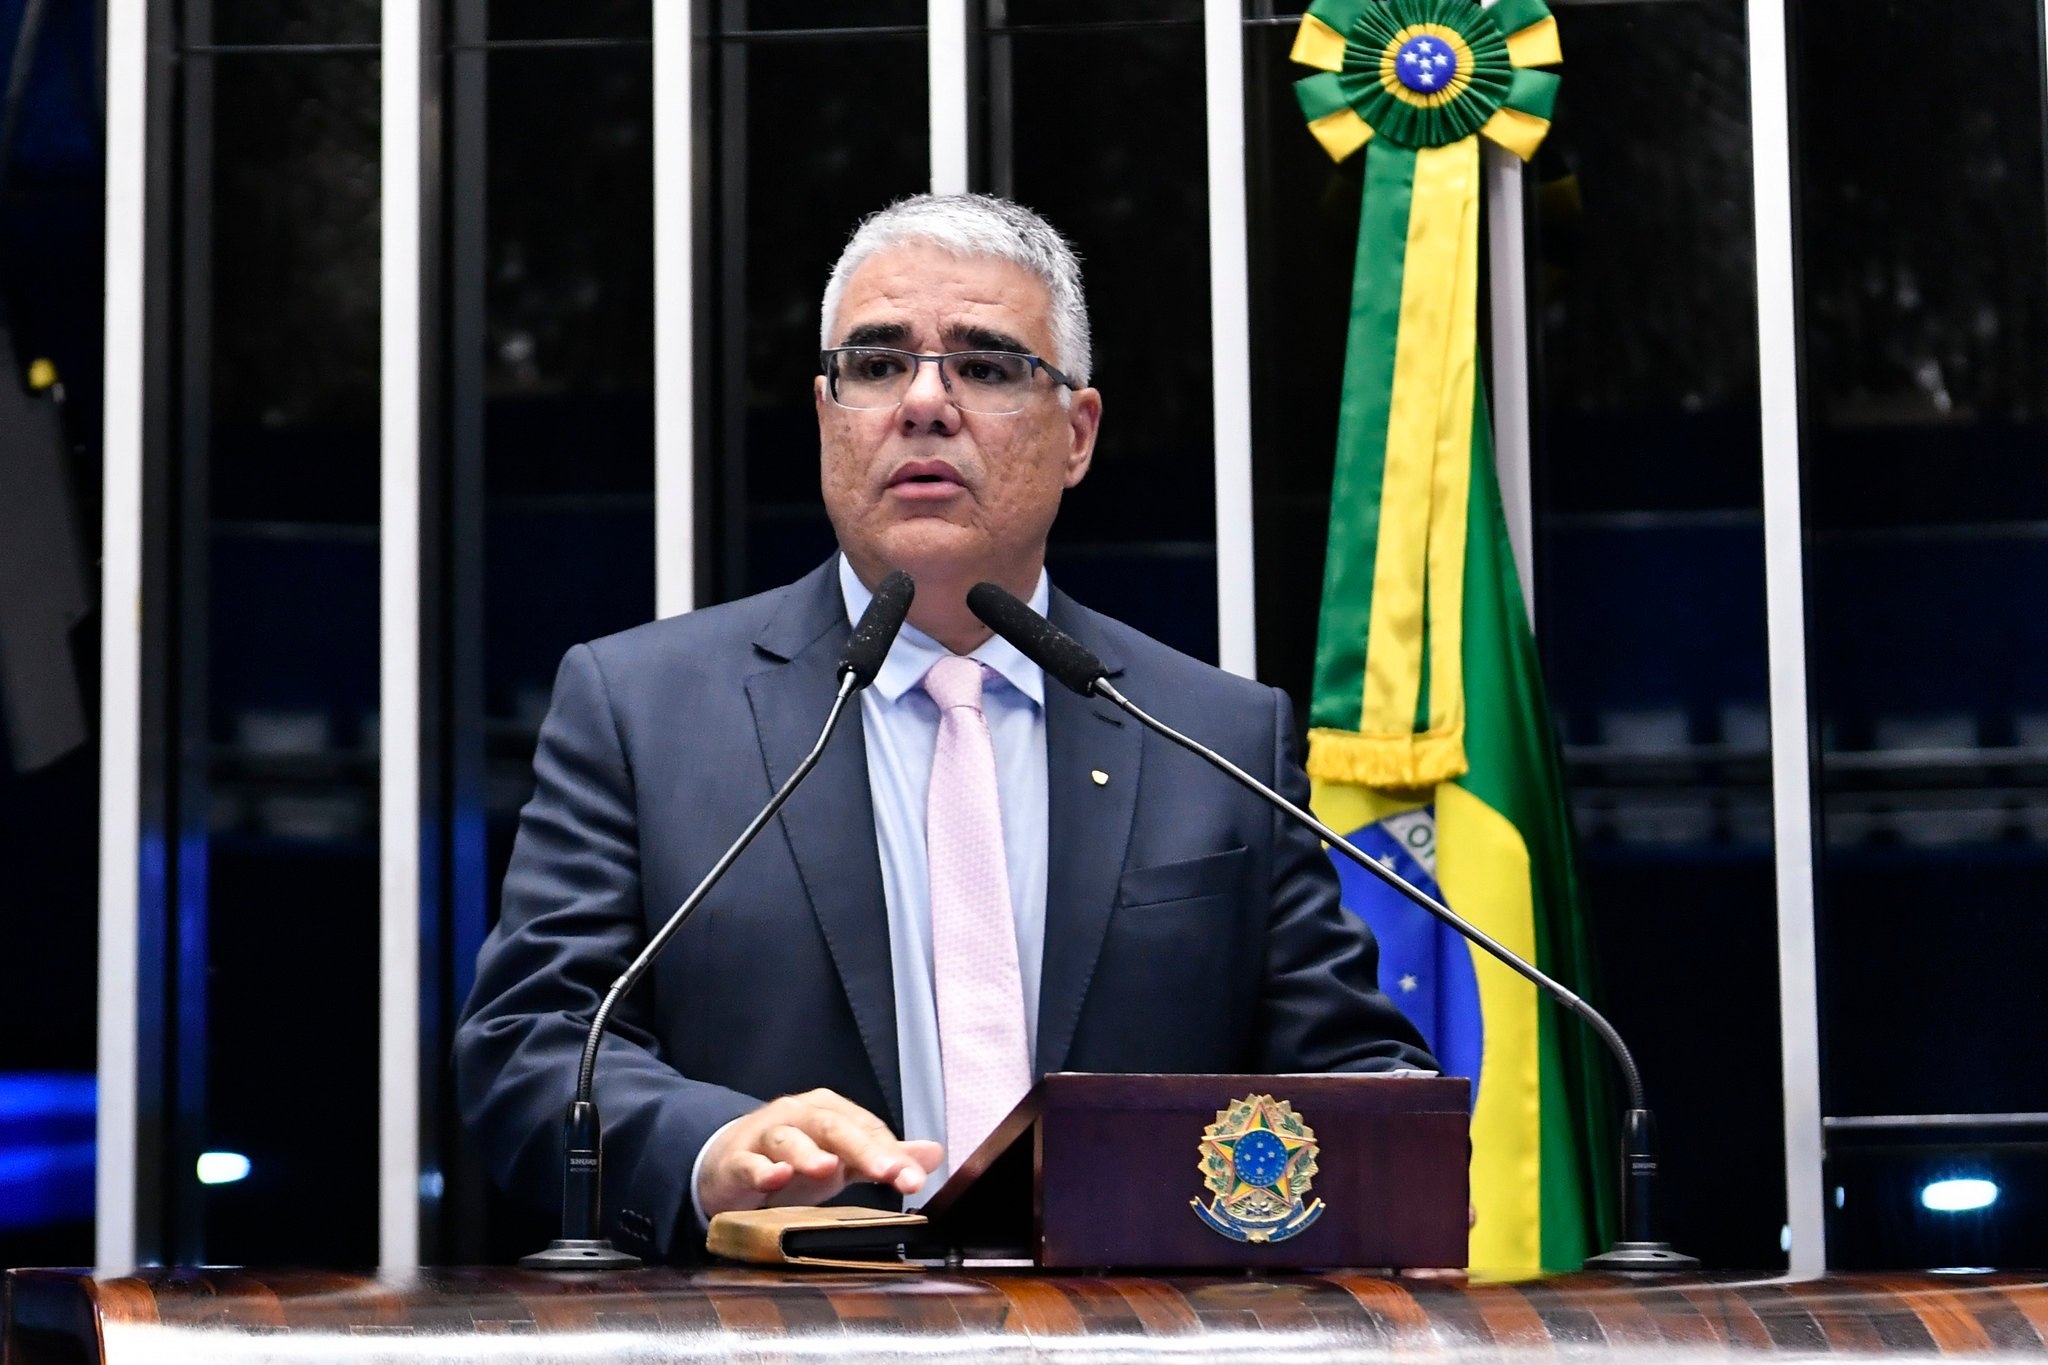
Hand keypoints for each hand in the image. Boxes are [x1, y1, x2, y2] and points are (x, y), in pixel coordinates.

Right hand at [697, 1088, 944, 1219]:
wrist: (729, 1163)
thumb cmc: (793, 1159)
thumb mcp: (843, 1158)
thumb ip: (884, 1156)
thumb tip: (934, 1153)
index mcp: (830, 1112)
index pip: (867, 1130)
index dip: (892, 1155)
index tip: (914, 1181)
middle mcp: (799, 1116)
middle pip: (833, 1126)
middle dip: (862, 1148)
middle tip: (887, 1171)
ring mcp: (765, 1136)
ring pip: (788, 1140)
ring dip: (808, 1153)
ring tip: (828, 1168)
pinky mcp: (736, 1162)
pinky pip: (747, 1164)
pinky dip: (760, 1169)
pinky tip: (774, 1177)